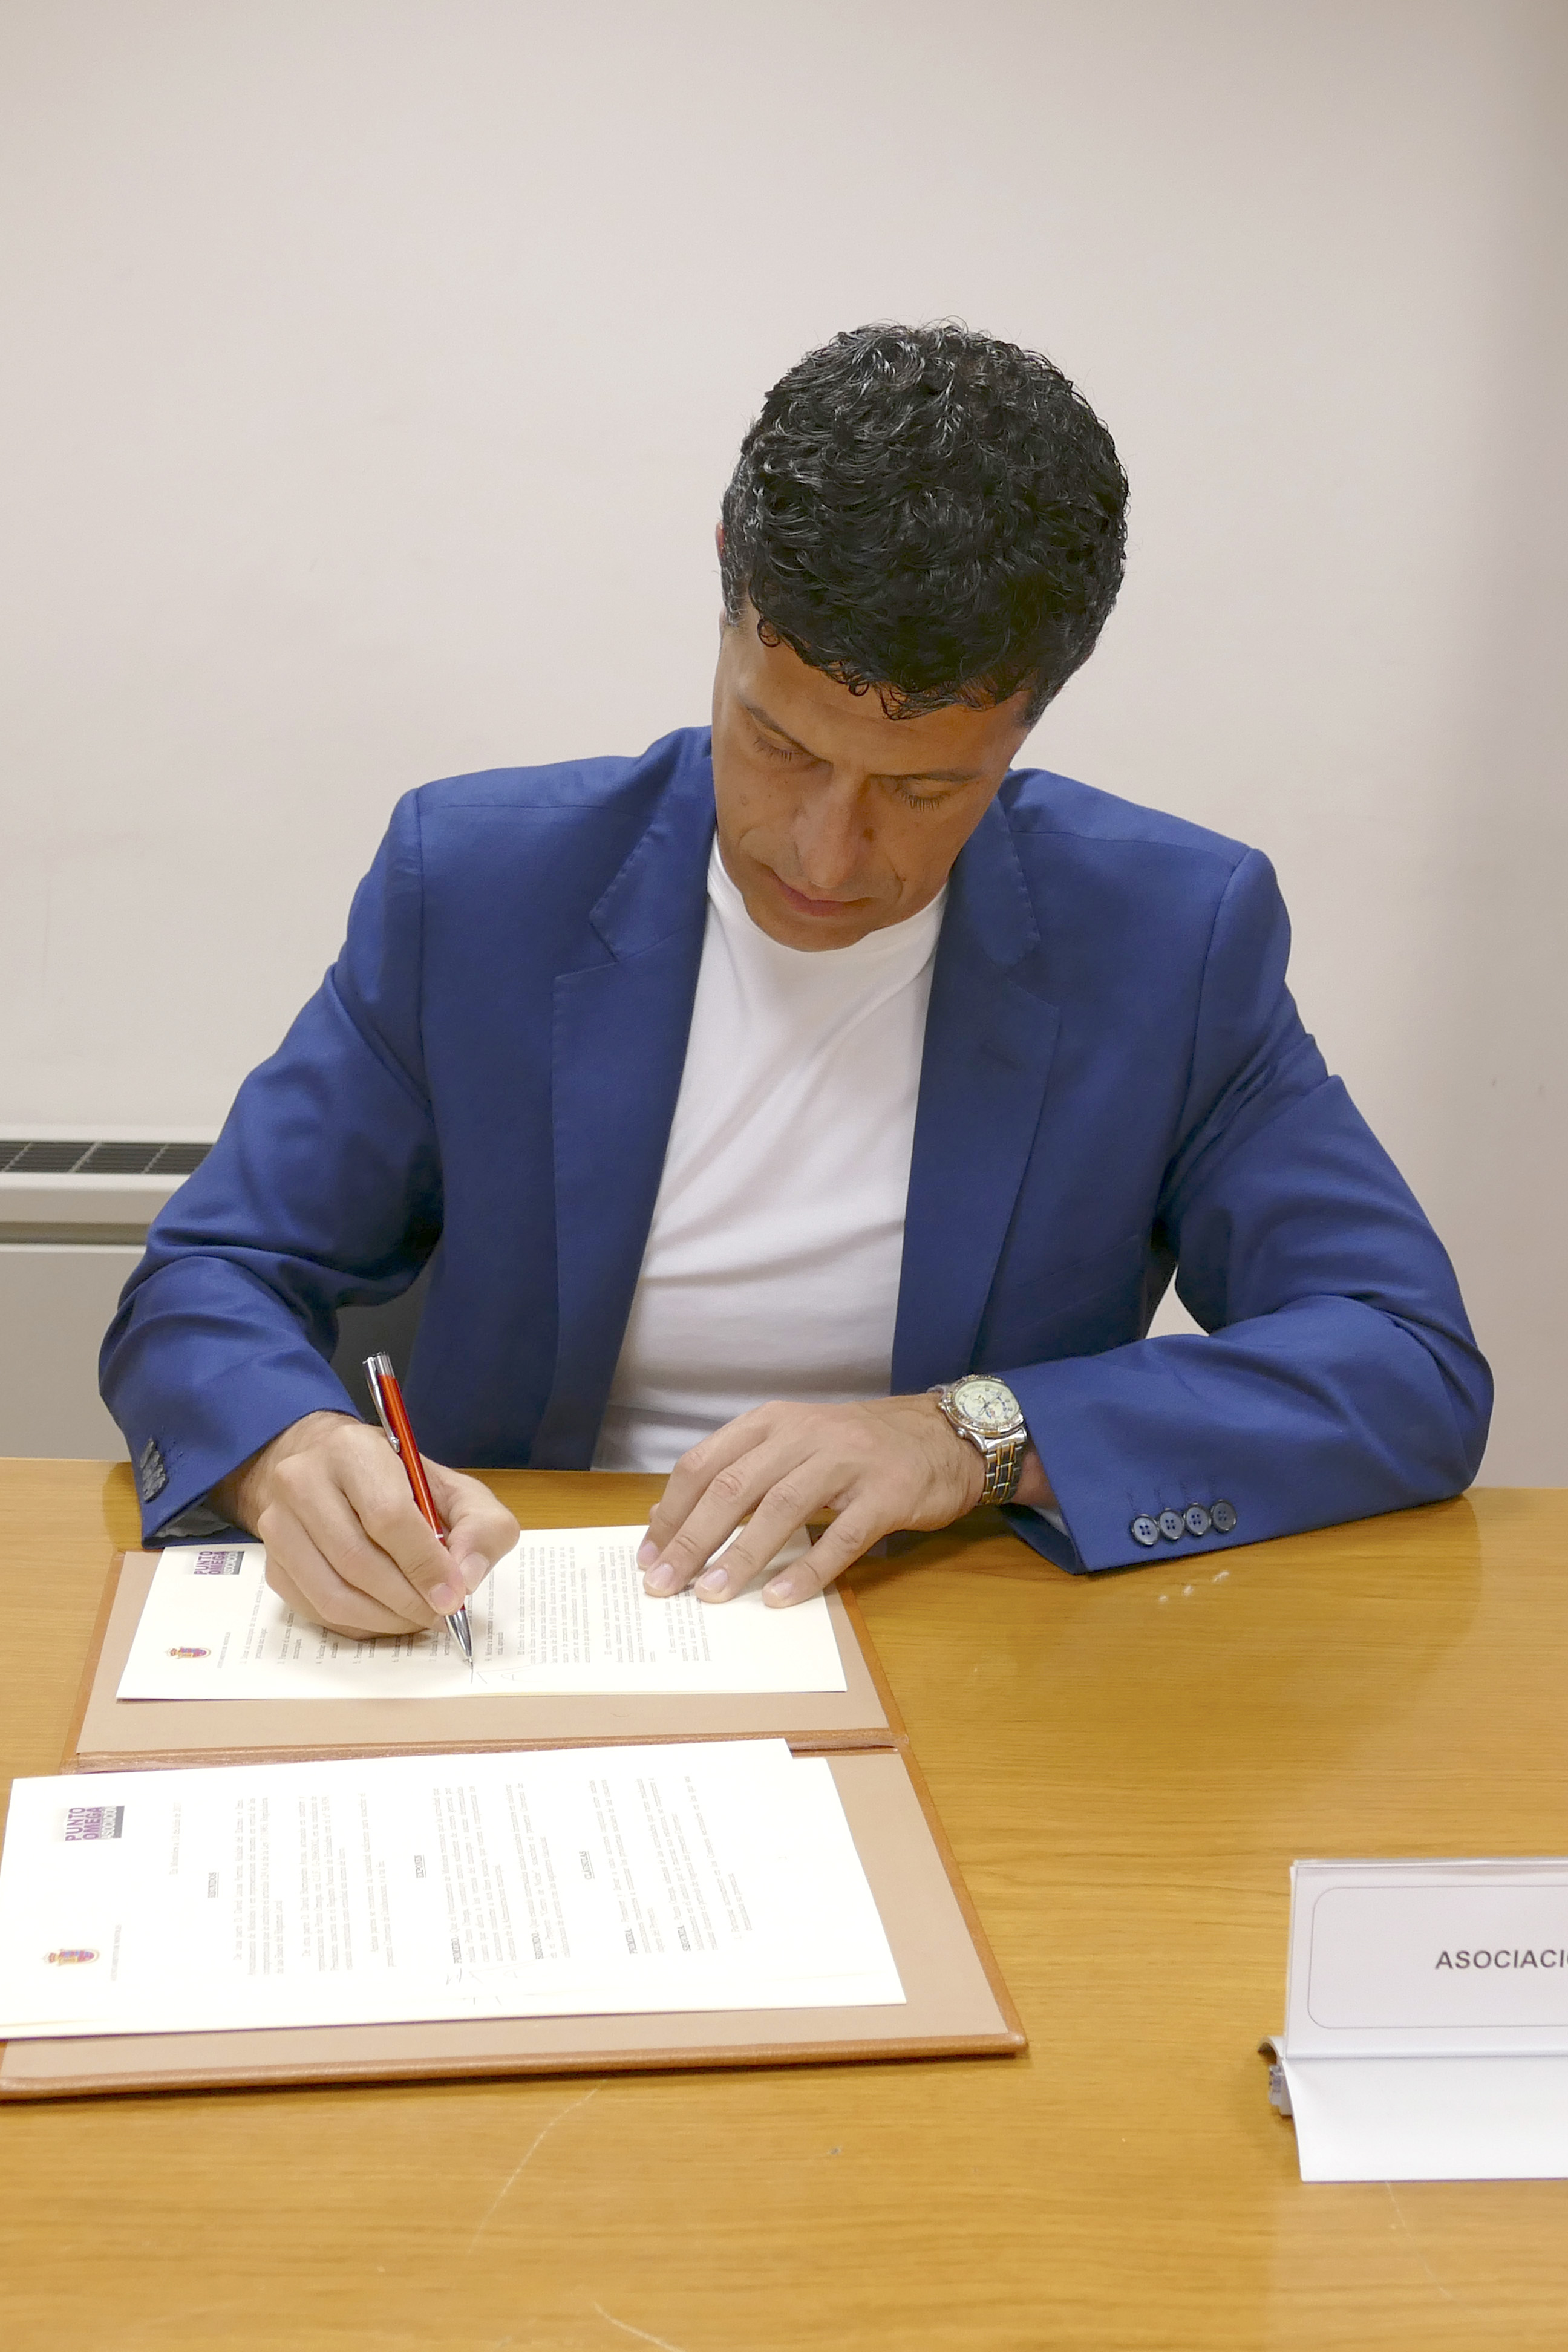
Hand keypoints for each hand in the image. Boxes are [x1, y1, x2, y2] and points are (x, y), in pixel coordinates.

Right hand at [212, 1410, 518, 1635]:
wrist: (332, 1473)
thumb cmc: (401, 1483)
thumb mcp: (456, 1490)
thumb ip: (480, 1526)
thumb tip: (466, 1577)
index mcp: (352, 1450)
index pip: (387, 1516)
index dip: (424, 1564)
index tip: (454, 1597)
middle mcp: (302, 1481)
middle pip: (356, 1560)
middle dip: (407, 1600)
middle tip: (440, 1616)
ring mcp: (277, 1524)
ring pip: (331, 1593)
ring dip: (383, 1620)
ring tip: (417, 1619)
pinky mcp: (271, 1564)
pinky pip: (315, 1610)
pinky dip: (358, 1625)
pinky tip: (386, 1617)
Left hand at [639, 1393, 1013, 1608]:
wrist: (940, 1437)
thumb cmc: (854, 1449)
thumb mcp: (790, 1445)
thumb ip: (736, 1474)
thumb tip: (666, 1519)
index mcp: (771, 1423)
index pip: (704, 1463)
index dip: (672, 1511)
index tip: (648, 1556)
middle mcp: (804, 1435)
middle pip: (734, 1487)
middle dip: (692, 1539)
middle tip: (664, 1584)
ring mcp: (847, 1462)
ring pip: (781, 1508)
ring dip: (741, 1555)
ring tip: (712, 1595)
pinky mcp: (886, 1493)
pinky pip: (841, 1536)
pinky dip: (807, 1569)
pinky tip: (779, 1597)